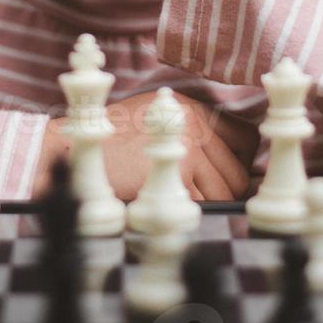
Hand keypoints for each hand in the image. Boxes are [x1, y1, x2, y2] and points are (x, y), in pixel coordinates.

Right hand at [33, 89, 258, 200]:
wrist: (78, 145)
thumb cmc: (112, 139)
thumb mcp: (154, 119)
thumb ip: (186, 134)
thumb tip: (218, 165)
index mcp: (193, 109)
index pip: (244, 138)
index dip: (242, 163)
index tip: (230, 179)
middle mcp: (196, 124)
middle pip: (237, 170)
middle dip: (228, 192)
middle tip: (210, 203)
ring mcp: (188, 147)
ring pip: (224, 191)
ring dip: (211, 206)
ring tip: (190, 209)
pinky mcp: (176, 172)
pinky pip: (201, 203)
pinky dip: (191, 213)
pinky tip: (174, 212)